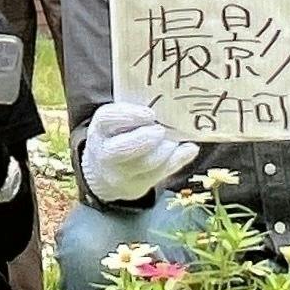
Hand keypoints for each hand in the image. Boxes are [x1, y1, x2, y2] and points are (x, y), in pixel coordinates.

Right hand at [80, 100, 196, 204]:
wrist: (103, 172)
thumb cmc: (117, 135)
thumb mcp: (116, 121)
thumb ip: (135, 112)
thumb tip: (170, 103)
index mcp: (100, 128)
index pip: (107, 119)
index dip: (129, 115)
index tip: (150, 113)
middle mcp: (105, 152)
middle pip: (122, 148)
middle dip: (145, 139)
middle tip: (161, 131)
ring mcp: (119, 173)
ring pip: (145, 164)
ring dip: (166, 150)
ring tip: (173, 140)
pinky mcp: (136, 186)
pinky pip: (160, 174)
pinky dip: (178, 160)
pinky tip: (189, 149)